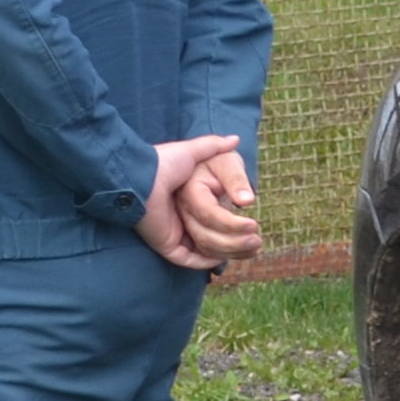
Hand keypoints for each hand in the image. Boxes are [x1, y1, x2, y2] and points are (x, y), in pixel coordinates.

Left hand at [142, 136, 262, 270]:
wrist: (141, 177)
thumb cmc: (163, 163)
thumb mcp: (192, 152)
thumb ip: (212, 146)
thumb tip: (235, 139)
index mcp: (190, 201)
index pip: (218, 220)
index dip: (237, 225)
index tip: (254, 226)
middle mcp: (184, 219)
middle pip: (216, 239)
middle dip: (239, 242)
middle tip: (258, 242)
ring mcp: (175, 233)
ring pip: (207, 250)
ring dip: (229, 250)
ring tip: (251, 245)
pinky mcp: (167, 244)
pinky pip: (190, 259)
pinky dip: (207, 261)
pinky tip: (224, 256)